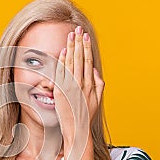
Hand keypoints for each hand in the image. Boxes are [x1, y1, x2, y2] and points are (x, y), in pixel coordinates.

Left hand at [53, 26, 103, 145]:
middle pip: (80, 58)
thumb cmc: (87, 115)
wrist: (77, 129)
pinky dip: (63, 61)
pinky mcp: (61, 91)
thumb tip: (94, 69)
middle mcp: (81, 84)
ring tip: (71, 35)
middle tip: (78, 29)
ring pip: (71, 62)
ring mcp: (71, 87)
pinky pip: (62, 73)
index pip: (88, 61)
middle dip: (79, 42)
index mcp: (90, 84)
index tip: (85, 36)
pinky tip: (63, 51)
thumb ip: (98, 84)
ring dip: (71, 47)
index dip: (87, 47)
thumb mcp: (97, 100)